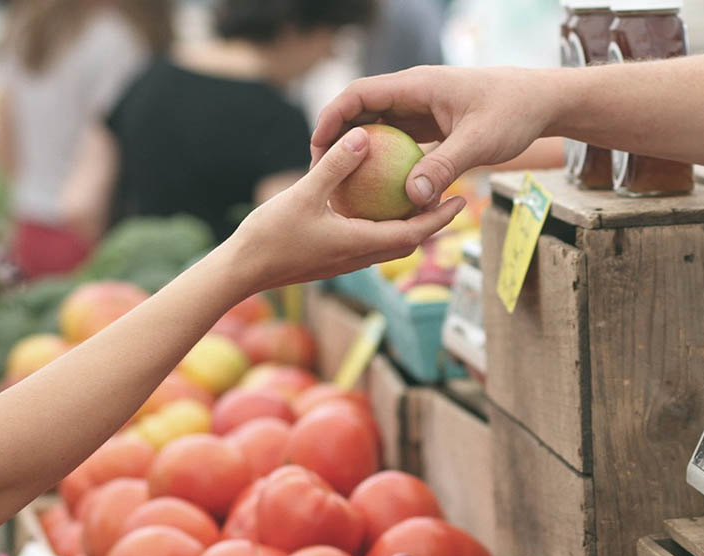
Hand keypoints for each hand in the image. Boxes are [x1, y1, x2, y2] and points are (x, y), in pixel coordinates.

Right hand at [226, 126, 465, 293]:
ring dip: (407, 225)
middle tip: (451, 197)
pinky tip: (373, 204)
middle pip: (407, 241)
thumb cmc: (270, 236)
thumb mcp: (304, 194)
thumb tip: (363, 136)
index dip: (440, 218)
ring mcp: (345, 260)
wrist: (241, 271)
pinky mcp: (331, 259)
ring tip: (418, 198)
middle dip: (432, 222)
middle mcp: (358, 257)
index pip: (413, 233)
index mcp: (360, 244)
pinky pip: (367, 241)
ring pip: (388, 243)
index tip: (461, 201)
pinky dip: (381, 225)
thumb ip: (335, 166)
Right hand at [311, 66, 558, 207]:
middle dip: (338, 138)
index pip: (360, 94)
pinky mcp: (432, 124)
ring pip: (379, 126)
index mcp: (417, 85)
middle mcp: (414, 93)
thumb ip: (444, 167)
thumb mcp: (479, 142)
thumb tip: (412, 198)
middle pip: (362, 110)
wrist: (541, 102)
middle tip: (322, 172)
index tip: (318, 147)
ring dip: (361, 151)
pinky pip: (399, 141)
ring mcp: (422, 108)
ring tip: (343, 184)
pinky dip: (386, 160)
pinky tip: (380, 190)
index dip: (333, 118)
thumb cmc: (513, 113)